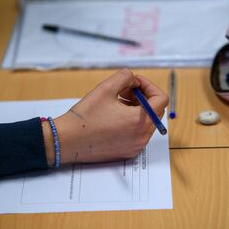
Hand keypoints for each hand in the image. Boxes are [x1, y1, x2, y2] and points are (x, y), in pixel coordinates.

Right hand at [43, 69, 168, 165]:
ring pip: (147, 122)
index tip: (134, 83)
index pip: (161, 99)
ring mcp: (136, 146)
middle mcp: (142, 136)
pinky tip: (113, 118)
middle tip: (124, 91)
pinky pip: (138, 134)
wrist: (67, 141)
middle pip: (155, 111)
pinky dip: (132, 122)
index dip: (149, 86)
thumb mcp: (105, 88)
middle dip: (143, 97)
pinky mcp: (127, 152)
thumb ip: (125, 77)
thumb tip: (135, 81)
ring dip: (137, 109)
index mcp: (140, 121)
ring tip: (117, 103)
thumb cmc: (85, 116)